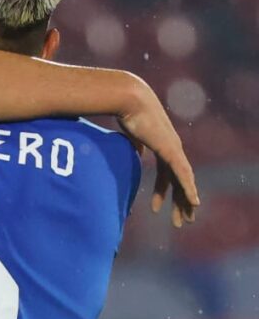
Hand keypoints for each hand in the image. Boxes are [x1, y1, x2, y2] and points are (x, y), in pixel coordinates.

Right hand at [116, 76, 199, 227]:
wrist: (128, 98)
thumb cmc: (124, 112)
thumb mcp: (128, 135)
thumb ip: (133, 147)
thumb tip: (132, 156)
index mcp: (161, 146)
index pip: (165, 174)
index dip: (162, 191)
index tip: (156, 207)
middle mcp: (172, 148)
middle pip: (178, 181)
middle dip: (178, 201)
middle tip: (180, 219)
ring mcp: (174, 149)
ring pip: (184, 181)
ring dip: (186, 201)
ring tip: (187, 219)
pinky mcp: (171, 150)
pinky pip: (182, 175)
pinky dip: (189, 189)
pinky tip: (194, 203)